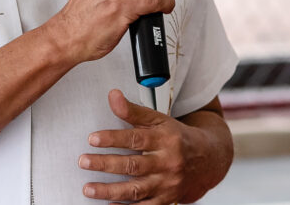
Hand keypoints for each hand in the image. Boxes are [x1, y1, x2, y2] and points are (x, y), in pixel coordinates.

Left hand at [79, 89, 225, 203]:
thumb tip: (112, 95)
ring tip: (88, 189)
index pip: (136, 138)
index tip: (93, 138)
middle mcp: (167, 162)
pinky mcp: (166, 200)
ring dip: (110, 191)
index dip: (113, 138)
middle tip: (83, 161)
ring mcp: (166, 184)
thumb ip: (133, 110)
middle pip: (133, 165)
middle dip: (106, 164)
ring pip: (136, 190)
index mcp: (165, 139)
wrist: (206, 160)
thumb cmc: (176, 137)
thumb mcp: (158, 119)